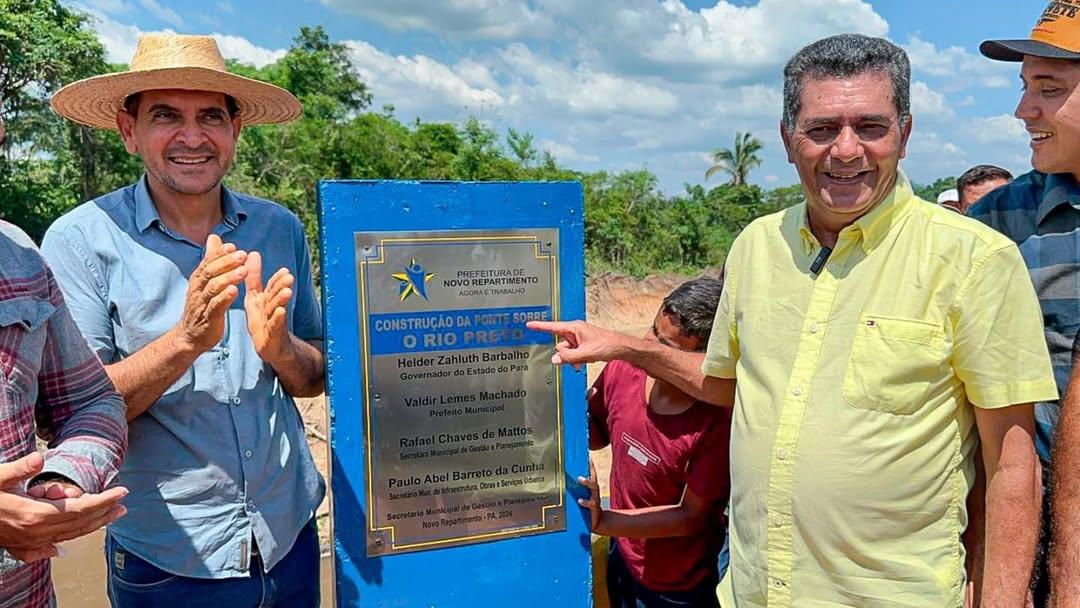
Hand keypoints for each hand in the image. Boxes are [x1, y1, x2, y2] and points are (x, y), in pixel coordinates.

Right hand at [0, 453, 127, 562]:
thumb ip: (20, 469)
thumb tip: (39, 457)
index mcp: (34, 514)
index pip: (81, 509)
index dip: (104, 500)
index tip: (123, 491)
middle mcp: (35, 532)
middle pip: (79, 525)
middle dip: (104, 514)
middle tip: (123, 505)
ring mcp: (27, 542)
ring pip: (68, 535)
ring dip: (91, 526)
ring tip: (109, 516)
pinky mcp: (18, 546)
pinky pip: (46, 548)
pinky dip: (60, 544)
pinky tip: (62, 548)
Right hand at [175, 235, 246, 352]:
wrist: (190, 336)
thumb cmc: (202, 305)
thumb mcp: (205, 281)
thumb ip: (211, 260)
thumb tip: (214, 237)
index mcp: (199, 279)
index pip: (208, 262)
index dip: (220, 254)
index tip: (233, 246)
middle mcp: (198, 289)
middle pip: (210, 272)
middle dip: (226, 262)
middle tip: (242, 255)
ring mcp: (202, 303)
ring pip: (214, 288)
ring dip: (229, 278)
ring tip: (244, 271)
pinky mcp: (208, 318)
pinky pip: (216, 306)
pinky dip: (224, 298)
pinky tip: (234, 291)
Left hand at [243, 251, 293, 364]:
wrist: (270, 346)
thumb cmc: (263, 320)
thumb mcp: (256, 297)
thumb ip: (254, 277)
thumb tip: (253, 253)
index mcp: (267, 299)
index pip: (273, 286)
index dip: (278, 279)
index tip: (285, 271)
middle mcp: (272, 308)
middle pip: (277, 295)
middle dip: (282, 286)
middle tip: (288, 277)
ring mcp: (273, 321)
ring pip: (277, 308)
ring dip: (282, 300)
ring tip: (287, 292)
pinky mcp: (271, 335)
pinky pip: (275, 325)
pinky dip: (277, 318)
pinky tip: (280, 312)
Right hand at [527, 320, 627, 368]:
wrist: (620, 347)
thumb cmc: (605, 345)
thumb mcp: (585, 353)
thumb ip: (568, 357)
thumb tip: (555, 359)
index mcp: (573, 328)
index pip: (552, 327)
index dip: (539, 326)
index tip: (528, 324)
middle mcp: (574, 331)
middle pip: (560, 345)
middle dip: (566, 354)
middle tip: (579, 358)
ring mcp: (578, 338)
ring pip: (567, 351)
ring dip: (573, 358)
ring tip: (585, 359)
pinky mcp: (582, 343)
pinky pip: (573, 353)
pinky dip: (577, 358)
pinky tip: (586, 360)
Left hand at [577, 459, 602, 532]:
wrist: (597, 523)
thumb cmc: (585, 509)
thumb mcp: (581, 498)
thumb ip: (574, 491)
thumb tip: (562, 482)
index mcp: (590, 488)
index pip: (591, 474)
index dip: (590, 465)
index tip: (587, 455)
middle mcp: (594, 492)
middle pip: (593, 476)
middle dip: (590, 469)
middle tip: (584, 460)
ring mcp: (595, 499)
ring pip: (594, 488)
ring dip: (587, 482)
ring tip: (580, 479)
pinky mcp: (594, 509)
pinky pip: (591, 504)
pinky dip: (585, 502)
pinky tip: (580, 500)